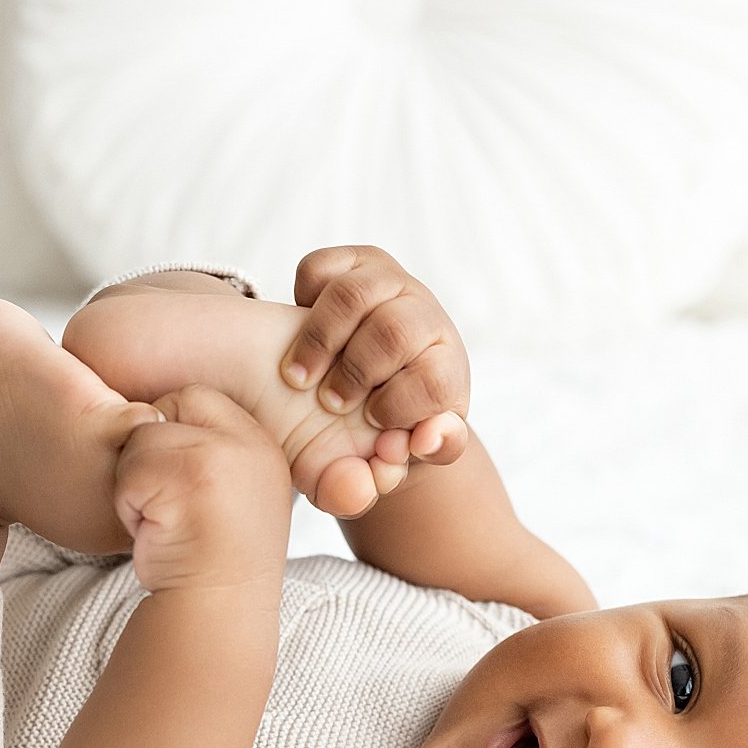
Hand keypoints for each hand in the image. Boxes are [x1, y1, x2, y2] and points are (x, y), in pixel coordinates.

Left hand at [113, 384, 293, 593]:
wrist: (217, 612)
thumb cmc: (215, 562)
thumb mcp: (235, 495)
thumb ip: (213, 451)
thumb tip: (153, 414)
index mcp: (262, 446)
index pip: (196, 398)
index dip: (171, 432)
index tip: (175, 482)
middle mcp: (248, 444)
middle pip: (166, 409)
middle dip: (151, 454)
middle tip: (169, 504)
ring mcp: (220, 458)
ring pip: (143, 438)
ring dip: (136, 483)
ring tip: (164, 521)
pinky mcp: (188, 477)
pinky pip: (129, 470)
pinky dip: (128, 504)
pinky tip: (155, 531)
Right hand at [280, 247, 472, 475]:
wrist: (319, 397)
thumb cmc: (350, 437)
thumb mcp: (358, 470)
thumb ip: (367, 484)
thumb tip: (393, 463)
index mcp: (445, 378)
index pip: (438, 382)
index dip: (404, 408)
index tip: (378, 432)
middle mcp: (428, 326)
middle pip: (397, 332)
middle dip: (355, 373)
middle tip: (331, 403)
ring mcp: (393, 288)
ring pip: (358, 294)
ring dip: (321, 340)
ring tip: (303, 378)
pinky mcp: (354, 263)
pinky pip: (321, 269)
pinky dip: (303, 299)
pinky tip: (302, 330)